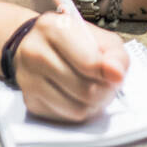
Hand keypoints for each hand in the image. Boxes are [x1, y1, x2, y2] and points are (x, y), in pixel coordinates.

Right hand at [13, 12, 130, 122]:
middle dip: (105, 92)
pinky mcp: (30, 101)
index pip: (89, 63)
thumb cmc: (71, 39)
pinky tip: (79, 97)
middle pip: (85, 90)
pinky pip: (66, 117)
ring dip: (94, 105)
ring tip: (96, 91)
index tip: (117, 76)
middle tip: (109, 85)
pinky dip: (79, 110)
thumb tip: (117, 75)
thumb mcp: (98, 36)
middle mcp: (35, 52)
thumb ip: (114, 53)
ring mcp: (28, 79)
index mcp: (54, 28)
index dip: (109, 74)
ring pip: (76, 109)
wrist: (35, 44)